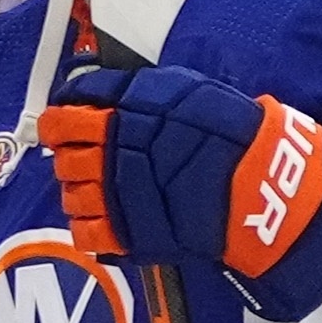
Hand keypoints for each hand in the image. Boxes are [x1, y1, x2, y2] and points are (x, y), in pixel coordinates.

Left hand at [44, 61, 321, 292]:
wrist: (260, 186)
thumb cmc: (233, 134)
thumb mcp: (187, 90)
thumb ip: (138, 91)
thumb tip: (96, 93)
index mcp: (127, 110)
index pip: (69, 111)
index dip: (61, 118)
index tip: (64, 124)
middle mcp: (114, 149)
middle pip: (65, 154)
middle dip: (69, 156)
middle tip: (83, 159)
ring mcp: (117, 193)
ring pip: (70, 193)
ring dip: (77, 191)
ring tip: (96, 191)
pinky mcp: (129, 231)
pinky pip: (86, 232)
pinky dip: (88, 226)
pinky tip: (103, 219)